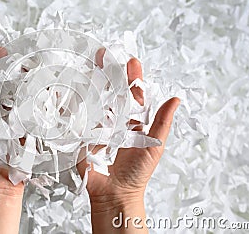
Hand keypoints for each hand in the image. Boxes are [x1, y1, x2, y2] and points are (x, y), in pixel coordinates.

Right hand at [79, 51, 179, 232]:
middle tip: (103, 55)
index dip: (132, 77)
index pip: (132, 94)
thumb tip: (176, 99)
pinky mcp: (82, 135)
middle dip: (107, 73)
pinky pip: (79, 117)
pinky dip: (75, 103)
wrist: (115, 192)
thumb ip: (162, 121)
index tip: (131, 61)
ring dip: (91, 83)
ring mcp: (97, 126)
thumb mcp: (154, 145)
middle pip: (111, 92)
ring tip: (89, 66)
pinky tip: (72, 89)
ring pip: (95, 101)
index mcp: (132, 121)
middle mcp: (114, 120)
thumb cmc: (137, 172)